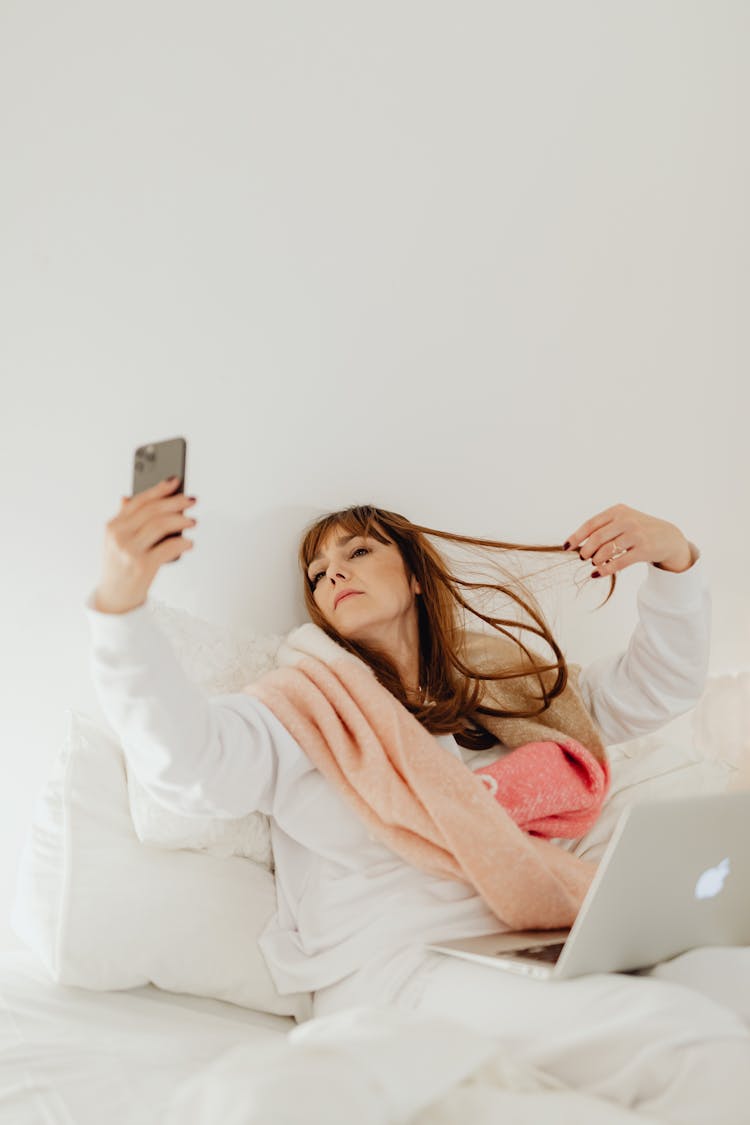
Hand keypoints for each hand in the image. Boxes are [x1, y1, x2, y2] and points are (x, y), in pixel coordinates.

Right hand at [94, 477, 197, 613]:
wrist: (114, 599)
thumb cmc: (119, 568)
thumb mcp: (115, 542)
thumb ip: (124, 520)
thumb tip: (128, 497)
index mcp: (113, 526)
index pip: (138, 501)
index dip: (158, 489)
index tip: (175, 482)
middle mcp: (119, 536)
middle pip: (152, 511)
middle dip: (175, 503)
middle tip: (191, 501)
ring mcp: (130, 551)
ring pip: (161, 525)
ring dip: (181, 520)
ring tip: (192, 522)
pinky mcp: (142, 566)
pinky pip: (168, 548)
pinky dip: (182, 543)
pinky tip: (189, 543)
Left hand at [564, 503, 693, 576]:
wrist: (668, 536)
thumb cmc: (638, 529)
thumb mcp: (622, 520)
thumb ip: (603, 528)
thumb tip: (577, 543)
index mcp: (617, 511)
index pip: (591, 524)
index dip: (576, 536)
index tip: (567, 547)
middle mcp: (626, 520)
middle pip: (597, 539)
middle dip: (586, 550)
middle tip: (583, 557)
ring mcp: (636, 535)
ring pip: (606, 551)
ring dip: (596, 560)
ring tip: (594, 563)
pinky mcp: (644, 550)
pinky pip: (619, 562)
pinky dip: (605, 570)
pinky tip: (597, 574)